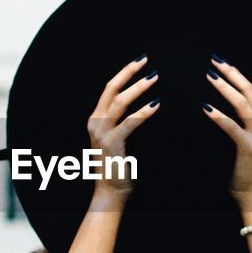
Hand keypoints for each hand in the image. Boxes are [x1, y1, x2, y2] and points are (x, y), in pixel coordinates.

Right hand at [87, 54, 159, 206]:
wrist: (108, 193)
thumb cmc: (117, 168)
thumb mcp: (116, 141)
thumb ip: (122, 124)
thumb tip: (143, 106)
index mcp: (95, 119)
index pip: (109, 89)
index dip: (124, 73)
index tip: (139, 62)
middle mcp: (95, 122)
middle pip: (111, 88)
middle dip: (129, 72)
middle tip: (145, 60)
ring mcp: (101, 132)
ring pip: (120, 101)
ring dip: (138, 87)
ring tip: (154, 78)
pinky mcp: (112, 143)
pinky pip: (129, 123)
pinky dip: (143, 111)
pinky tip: (156, 104)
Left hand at [202, 55, 251, 208]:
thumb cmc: (247, 171)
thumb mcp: (249, 143)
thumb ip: (242, 126)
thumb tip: (220, 110)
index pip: (251, 90)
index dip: (236, 75)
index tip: (222, 63)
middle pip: (248, 90)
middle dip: (231, 73)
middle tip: (214, 60)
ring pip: (242, 103)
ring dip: (224, 87)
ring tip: (209, 75)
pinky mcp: (248, 146)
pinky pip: (231, 126)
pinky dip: (218, 115)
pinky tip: (205, 107)